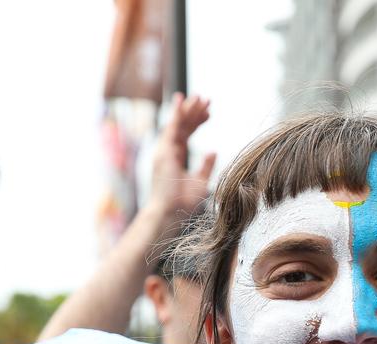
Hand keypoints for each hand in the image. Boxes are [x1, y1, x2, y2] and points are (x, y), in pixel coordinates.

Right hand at [147, 92, 216, 221]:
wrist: (170, 212)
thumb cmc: (184, 203)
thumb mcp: (201, 182)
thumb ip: (206, 165)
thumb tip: (213, 150)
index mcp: (175, 158)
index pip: (186, 135)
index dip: (197, 122)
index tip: (208, 113)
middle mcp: (168, 152)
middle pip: (182, 126)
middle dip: (194, 112)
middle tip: (206, 100)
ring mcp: (164, 151)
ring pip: (177, 124)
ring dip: (188, 109)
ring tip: (200, 97)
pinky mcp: (164, 151)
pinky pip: (171, 128)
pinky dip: (177, 114)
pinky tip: (183, 101)